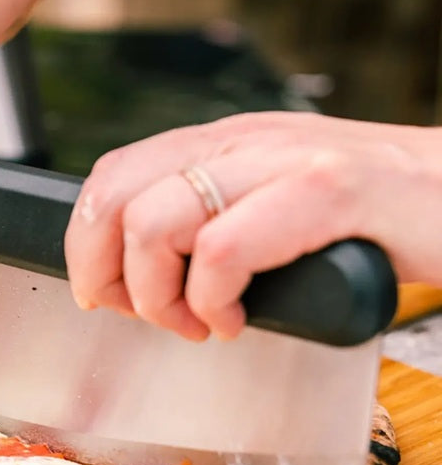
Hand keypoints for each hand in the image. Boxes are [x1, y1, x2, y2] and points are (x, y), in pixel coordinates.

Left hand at [64, 111, 441, 340]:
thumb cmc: (377, 218)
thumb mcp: (275, 208)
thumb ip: (215, 221)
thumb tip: (144, 270)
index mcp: (224, 145)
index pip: (110, 178)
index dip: (86, 243)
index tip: (104, 293)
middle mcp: (244, 142)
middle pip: (113, 196)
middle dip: (106, 272)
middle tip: (145, 314)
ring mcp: (285, 161)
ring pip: (156, 221)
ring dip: (158, 295)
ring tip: (200, 321)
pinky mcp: (333, 191)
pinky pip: (225, 248)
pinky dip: (214, 300)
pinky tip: (239, 319)